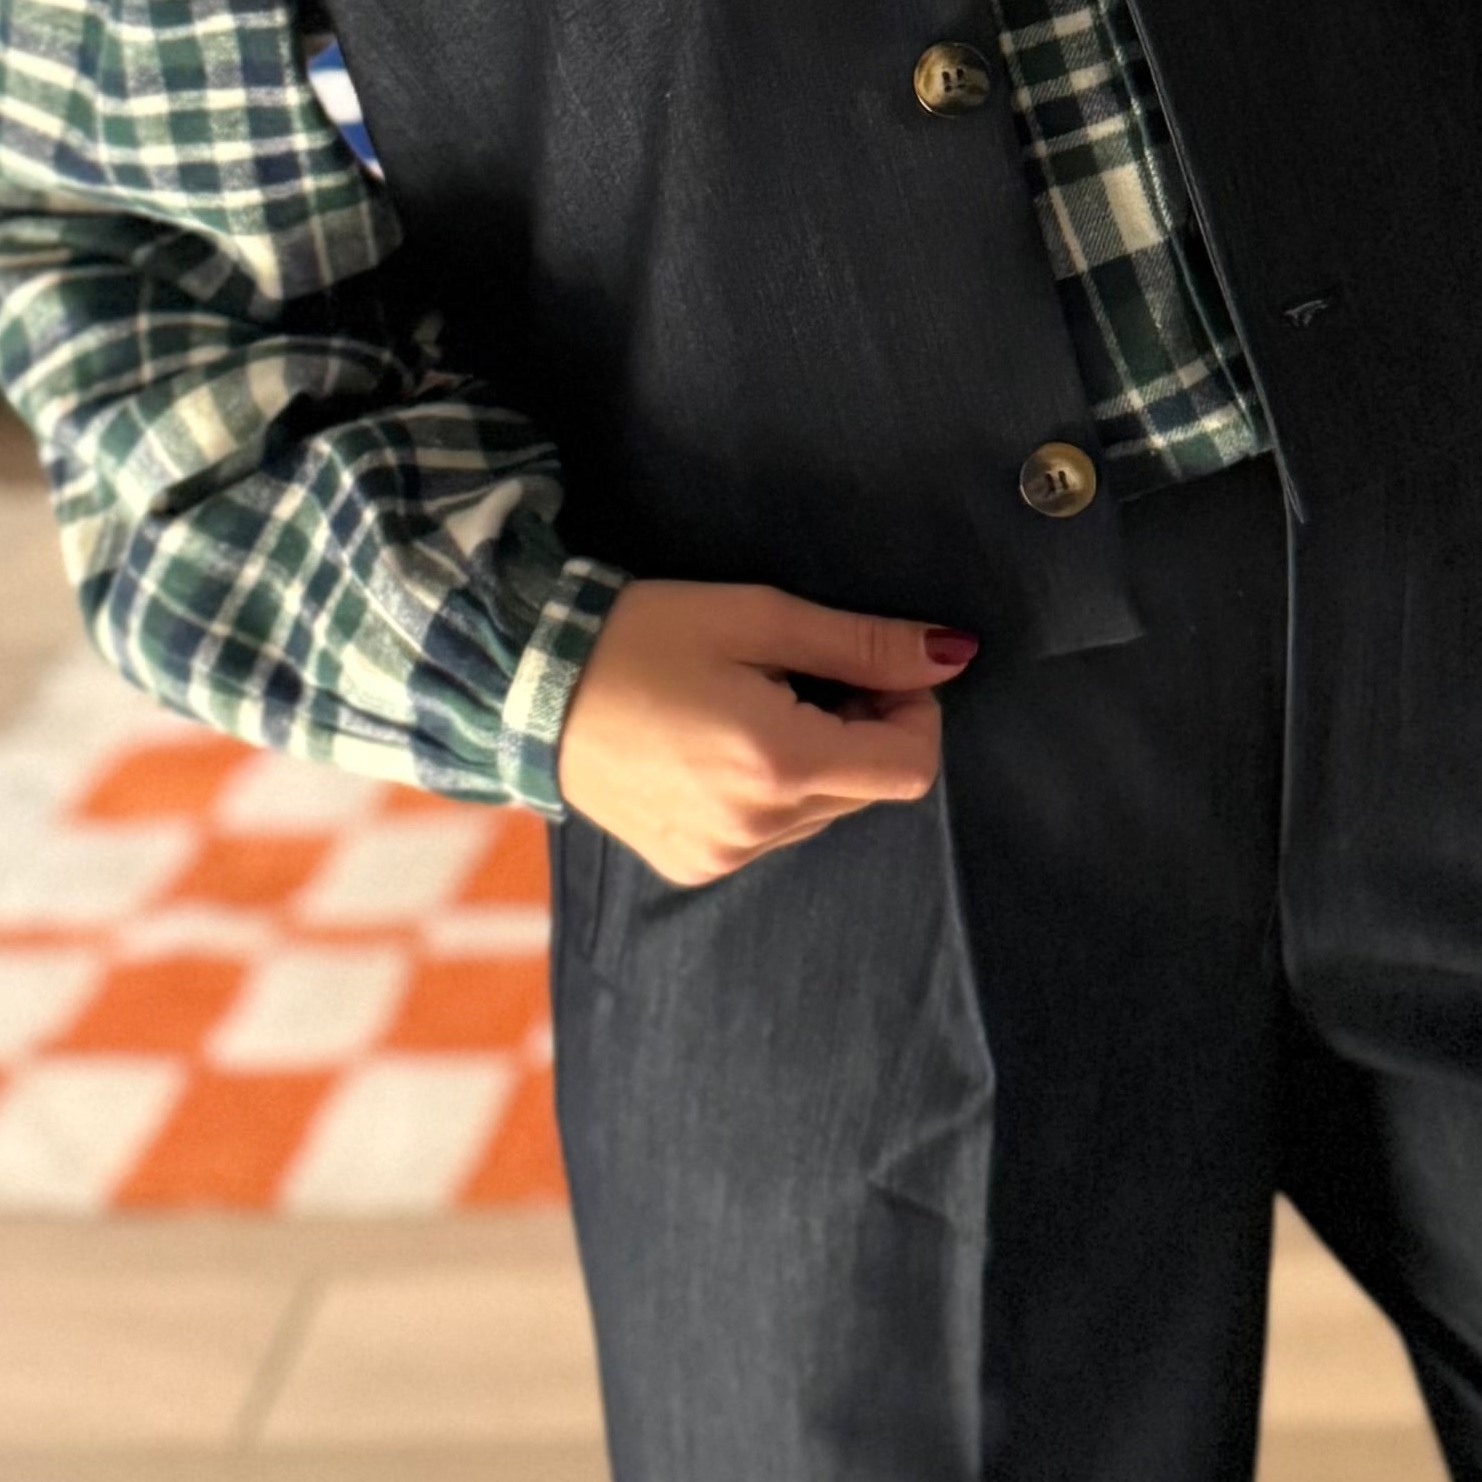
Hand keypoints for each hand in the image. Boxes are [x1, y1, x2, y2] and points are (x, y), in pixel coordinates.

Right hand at [552, 578, 972, 889]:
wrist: (527, 687)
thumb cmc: (642, 636)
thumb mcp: (758, 617)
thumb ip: (862, 643)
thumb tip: (954, 654)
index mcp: (779, 765)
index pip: (911, 767)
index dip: (913, 712)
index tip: (872, 669)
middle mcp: (757, 827)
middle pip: (871, 789)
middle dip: (863, 730)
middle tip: (803, 675)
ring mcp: (723, 855)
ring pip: (826, 813)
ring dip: (819, 761)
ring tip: (751, 708)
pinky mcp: (695, 865)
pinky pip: (775, 833)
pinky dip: (774, 792)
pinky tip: (719, 748)